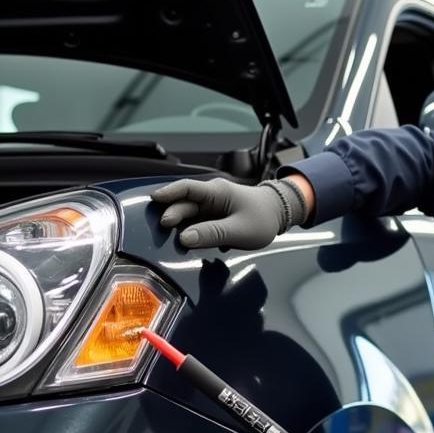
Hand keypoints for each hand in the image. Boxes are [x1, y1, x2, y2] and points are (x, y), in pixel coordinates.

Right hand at [151, 177, 307, 248]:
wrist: (279, 215)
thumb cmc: (263, 218)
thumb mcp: (239, 230)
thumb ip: (212, 234)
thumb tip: (185, 239)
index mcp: (217, 192)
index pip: (187, 189)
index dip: (168, 193)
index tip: (153, 200)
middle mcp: (211, 197)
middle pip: (185, 204)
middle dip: (173, 216)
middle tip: (163, 230)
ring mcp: (212, 208)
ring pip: (190, 217)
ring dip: (182, 228)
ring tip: (173, 240)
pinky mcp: (215, 219)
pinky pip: (198, 225)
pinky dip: (193, 233)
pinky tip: (191, 244)